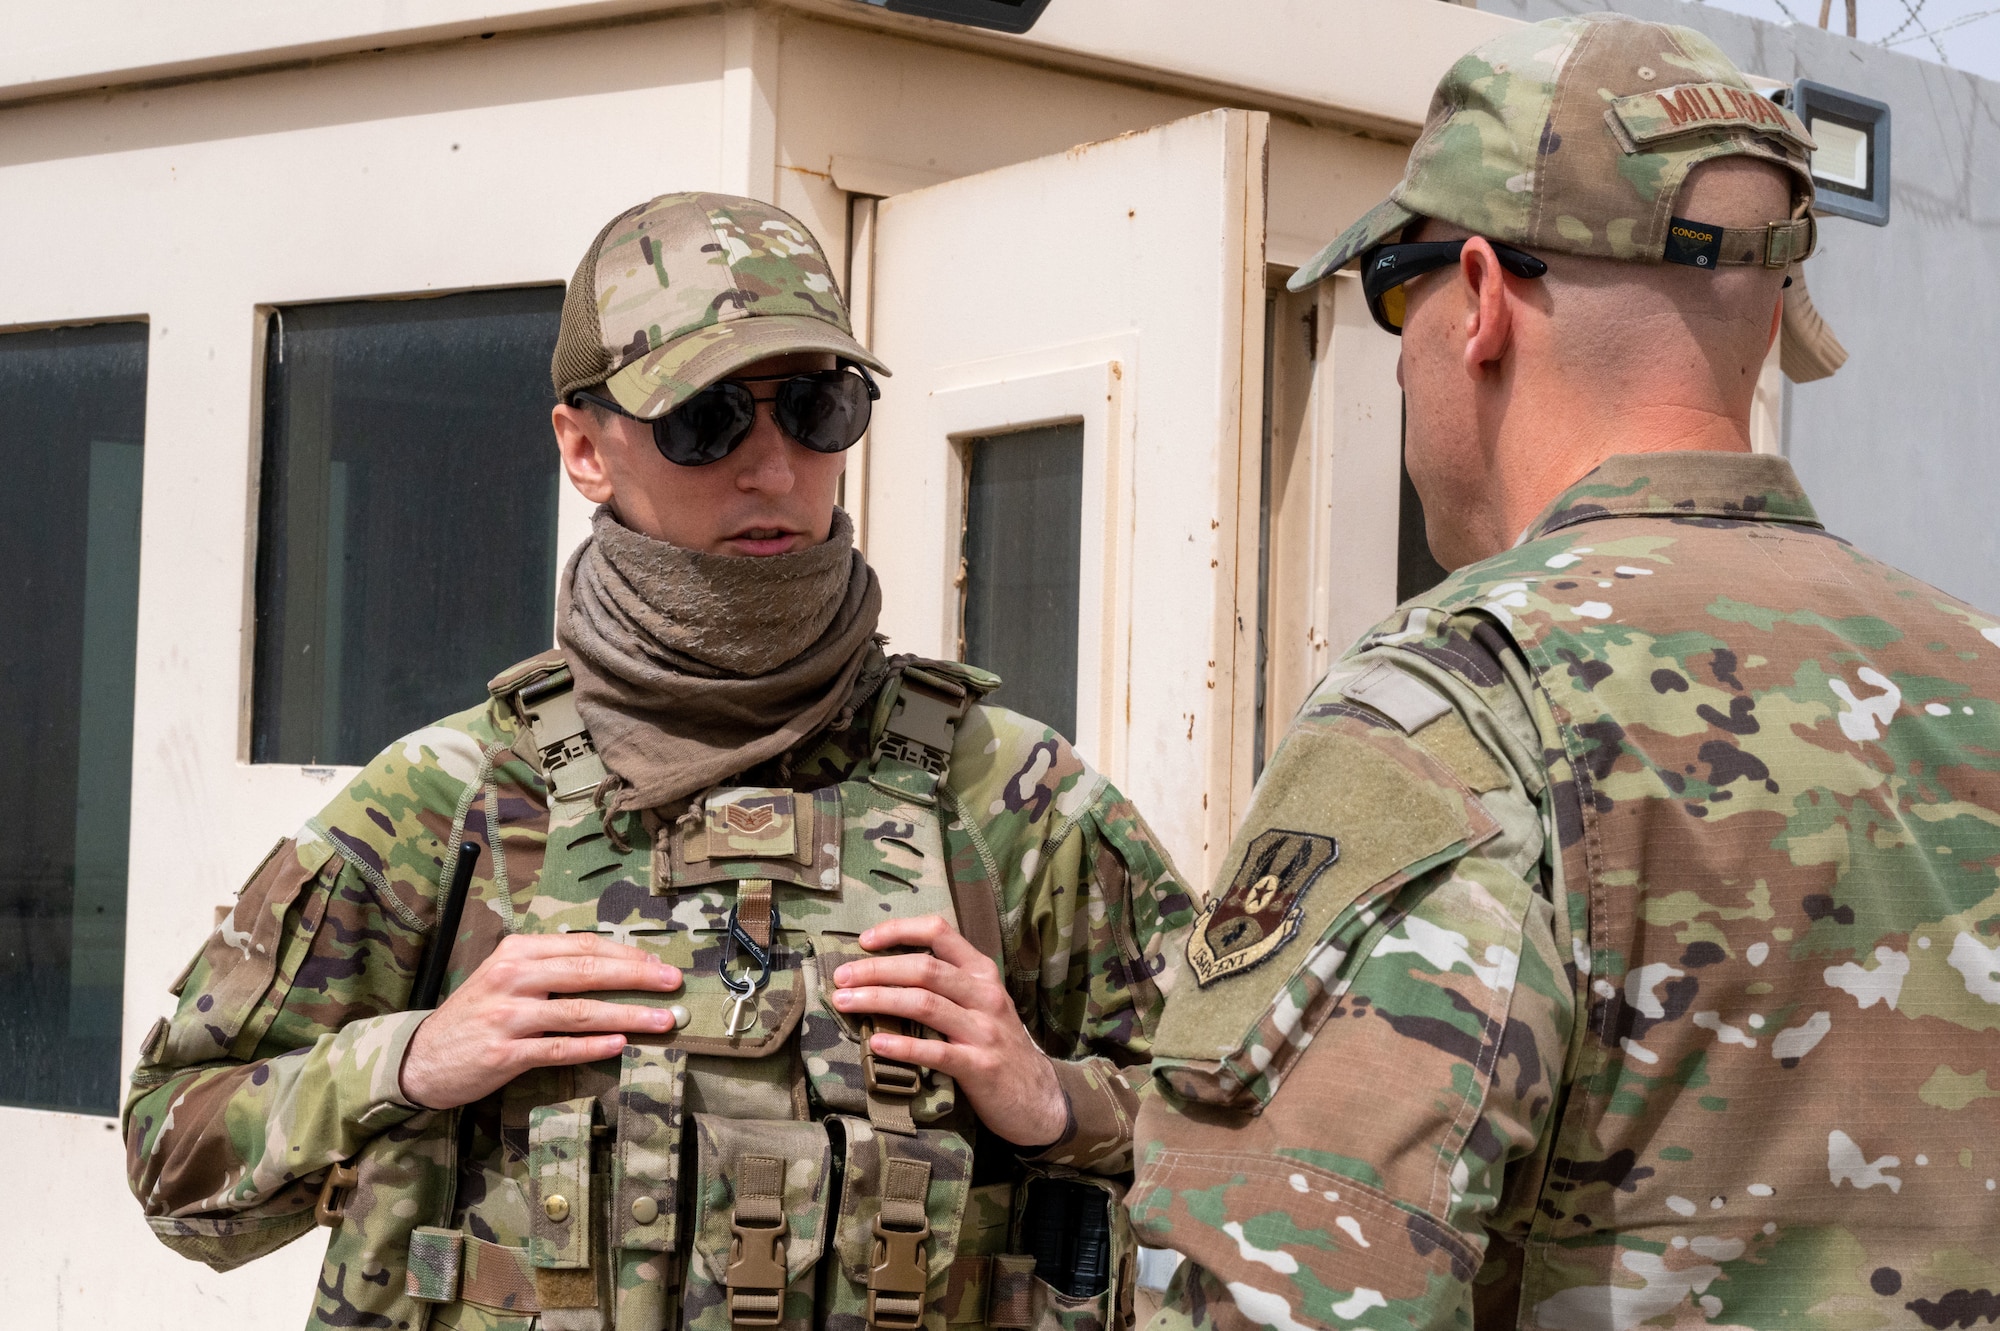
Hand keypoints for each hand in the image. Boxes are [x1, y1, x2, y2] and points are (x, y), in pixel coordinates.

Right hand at [400, 933, 682, 1109]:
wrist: (422, 1057)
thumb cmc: (477, 1014)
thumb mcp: (506, 975)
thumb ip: (550, 966)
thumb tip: (614, 966)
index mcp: (517, 951)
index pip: (583, 946)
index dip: (626, 956)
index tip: (659, 965)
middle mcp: (512, 978)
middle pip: (587, 972)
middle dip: (637, 978)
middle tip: (673, 984)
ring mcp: (508, 1016)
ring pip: (580, 1012)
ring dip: (628, 1015)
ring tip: (662, 1021)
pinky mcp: (504, 1053)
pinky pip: (558, 1048)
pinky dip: (592, 1046)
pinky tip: (620, 1045)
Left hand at [832, 914, 1066, 1149]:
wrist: (1040, 1098)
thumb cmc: (998, 1046)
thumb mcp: (982, 1003)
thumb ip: (947, 985)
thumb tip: (885, 972)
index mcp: (982, 972)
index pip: (939, 932)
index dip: (898, 930)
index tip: (864, 940)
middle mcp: (985, 995)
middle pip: (924, 968)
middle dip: (875, 969)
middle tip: (840, 978)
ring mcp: (984, 1030)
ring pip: (924, 1004)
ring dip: (878, 1000)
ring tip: (845, 1003)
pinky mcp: (980, 1067)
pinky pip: (935, 1051)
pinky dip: (902, 1045)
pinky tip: (876, 1044)